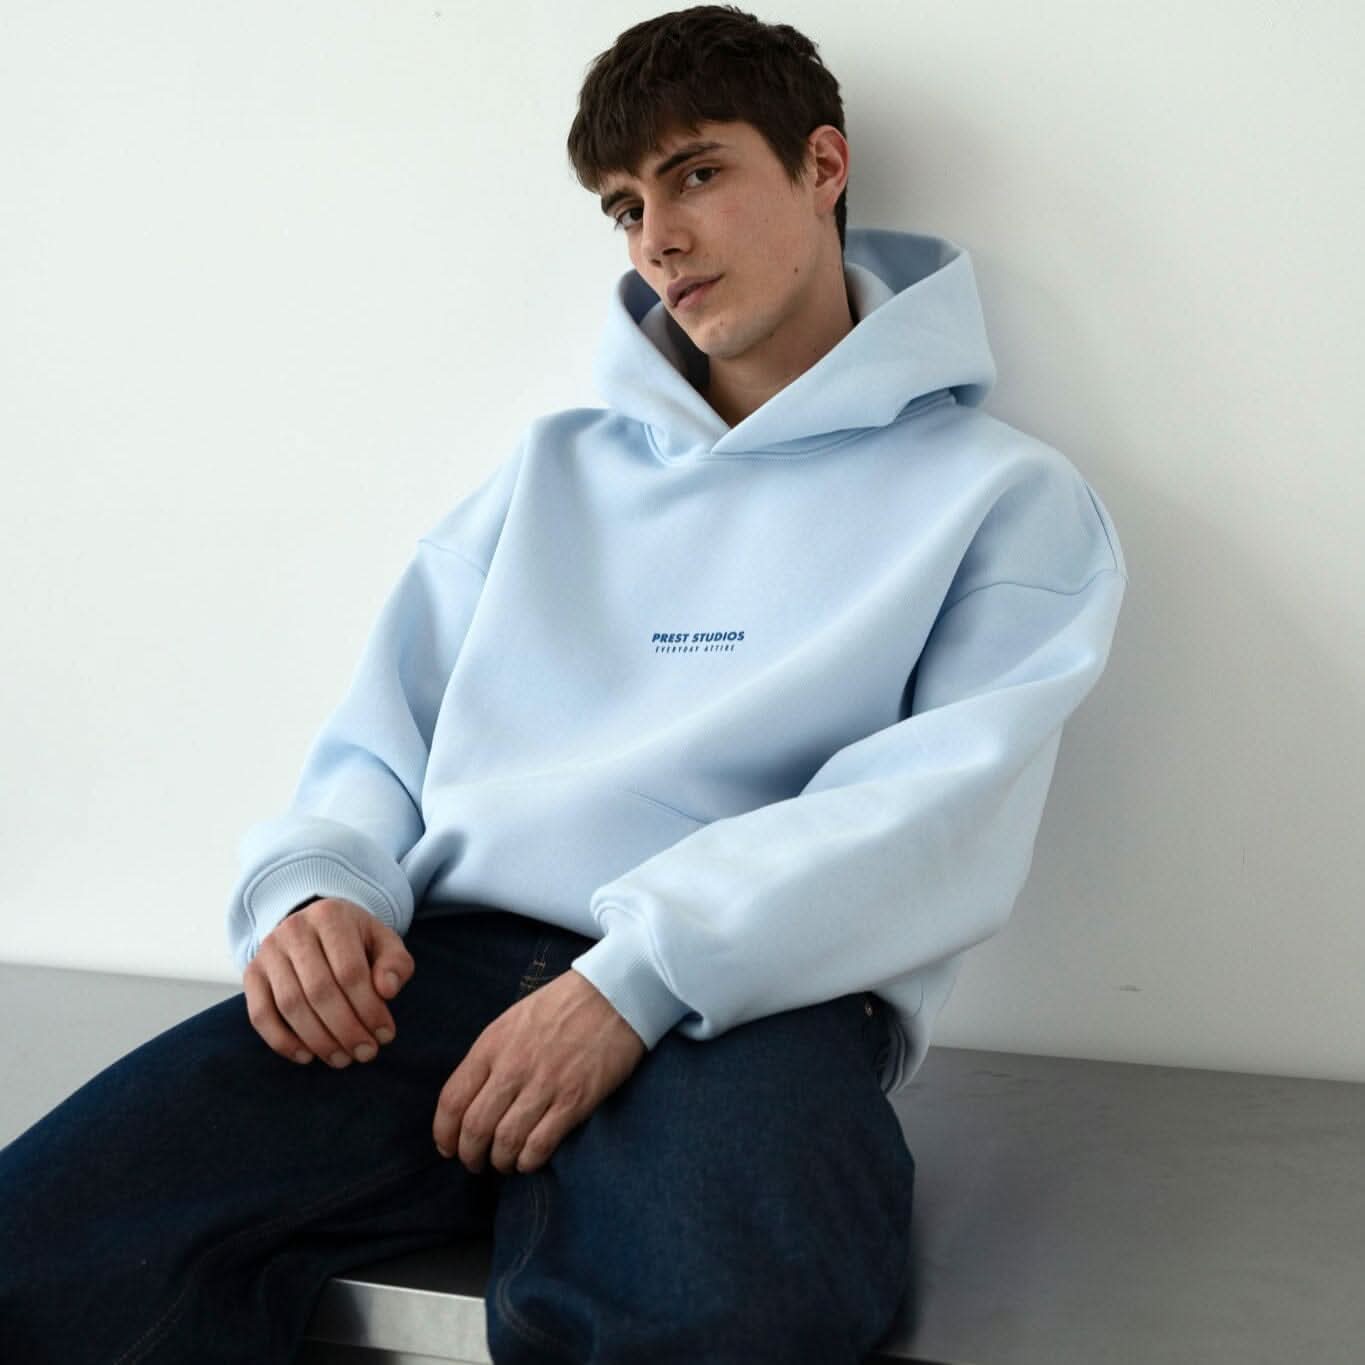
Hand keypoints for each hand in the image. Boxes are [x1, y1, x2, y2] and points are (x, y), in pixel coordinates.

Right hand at [244, 897, 414, 1068]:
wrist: (315, 926)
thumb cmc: (355, 941)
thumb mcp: (383, 942)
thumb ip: (395, 963)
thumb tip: (387, 990)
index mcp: (331, 916)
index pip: (350, 971)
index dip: (369, 1009)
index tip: (385, 1035)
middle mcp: (294, 929)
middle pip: (320, 991)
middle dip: (346, 1029)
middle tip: (365, 1053)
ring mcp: (268, 951)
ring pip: (290, 1005)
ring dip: (318, 1040)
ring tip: (342, 1059)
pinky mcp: (251, 973)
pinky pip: (260, 1014)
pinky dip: (281, 1041)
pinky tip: (307, 1057)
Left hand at [433, 969, 645, 1175]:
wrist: (614, 994)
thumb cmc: (562, 1005)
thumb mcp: (514, 1020)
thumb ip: (491, 1055)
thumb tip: (474, 1096)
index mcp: (492, 1044)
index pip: (452, 1100)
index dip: (443, 1133)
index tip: (447, 1147)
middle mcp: (513, 1067)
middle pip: (475, 1128)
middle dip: (470, 1155)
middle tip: (475, 1163)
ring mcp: (544, 1085)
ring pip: (505, 1141)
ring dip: (500, 1161)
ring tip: (504, 1163)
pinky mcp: (574, 1101)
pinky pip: (540, 1144)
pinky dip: (529, 1161)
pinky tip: (529, 1160)